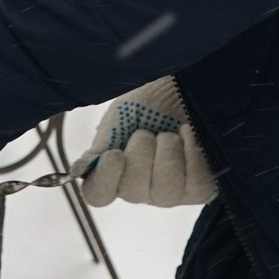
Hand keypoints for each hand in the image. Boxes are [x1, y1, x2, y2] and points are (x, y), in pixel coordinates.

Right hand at [71, 77, 212, 206]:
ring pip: (165, 191)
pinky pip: (196, 185)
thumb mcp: (121, 115)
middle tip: (148, 130)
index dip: (106, 178)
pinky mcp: (200, 188)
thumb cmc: (152, 99)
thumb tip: (78, 171)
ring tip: (170, 133)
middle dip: (141, 151)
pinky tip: (189, 134)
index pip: (98, 195)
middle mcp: (140, 188)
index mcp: (114, 171)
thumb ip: (103, 143)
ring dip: (167, 151)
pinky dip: (193, 154)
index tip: (115, 153)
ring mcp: (171, 192)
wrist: (187, 84)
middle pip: (133, 192)